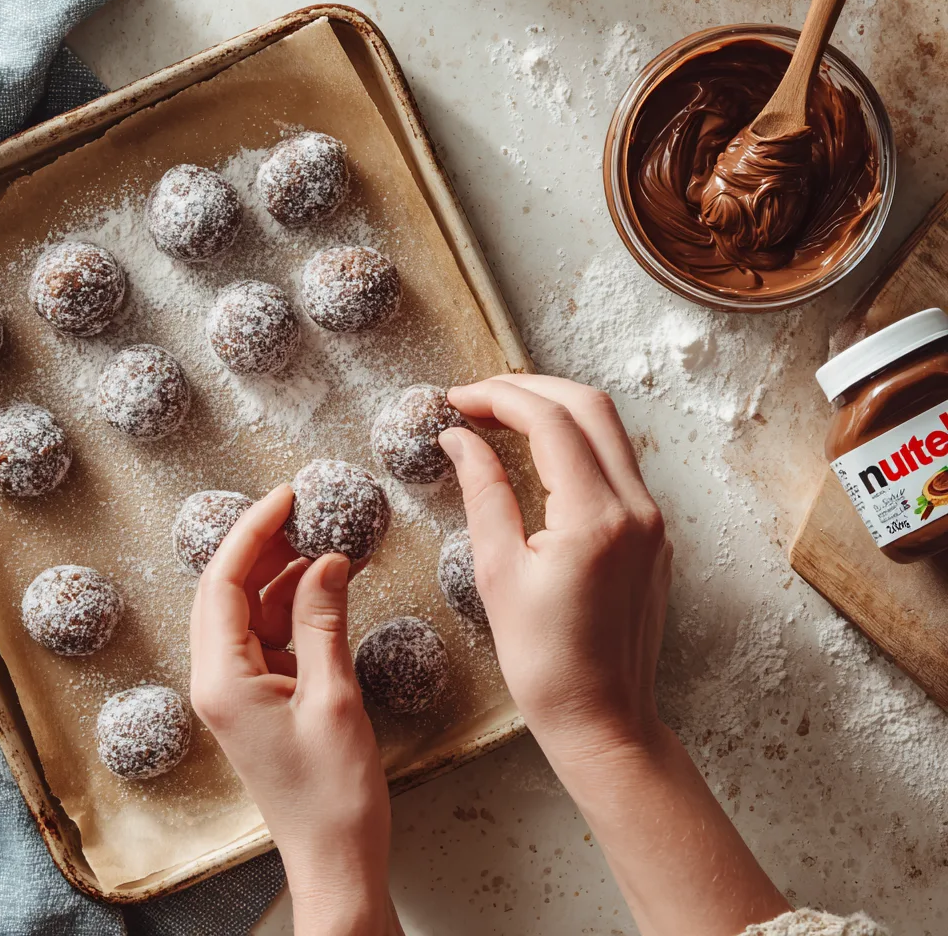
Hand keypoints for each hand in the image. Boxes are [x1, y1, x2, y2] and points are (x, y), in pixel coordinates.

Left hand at [189, 485, 401, 935]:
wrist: (335, 857)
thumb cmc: (333, 792)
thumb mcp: (334, 696)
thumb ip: (324, 621)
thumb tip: (327, 560)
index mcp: (221, 680)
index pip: (222, 584)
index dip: (252, 532)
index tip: (285, 495)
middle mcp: (218, 680)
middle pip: (229, 592)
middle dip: (265, 546)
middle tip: (305, 510)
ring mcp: (238, 690)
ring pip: (252, 611)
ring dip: (285, 575)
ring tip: (326, 540)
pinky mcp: (261, 697)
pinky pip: (272, 635)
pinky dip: (297, 607)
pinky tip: (328, 585)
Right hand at [440, 374, 670, 760]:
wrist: (605, 720)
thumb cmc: (545, 663)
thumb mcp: (498, 574)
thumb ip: (483, 493)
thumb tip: (459, 438)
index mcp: (596, 518)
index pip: (549, 421)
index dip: (498, 397)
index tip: (456, 400)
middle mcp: (636, 508)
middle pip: (589, 406)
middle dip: (530, 388)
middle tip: (477, 398)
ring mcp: (652, 519)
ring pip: (608, 430)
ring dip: (555, 410)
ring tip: (500, 417)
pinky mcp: (653, 533)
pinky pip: (616, 463)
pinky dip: (575, 442)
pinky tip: (537, 454)